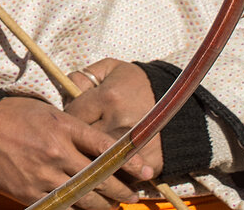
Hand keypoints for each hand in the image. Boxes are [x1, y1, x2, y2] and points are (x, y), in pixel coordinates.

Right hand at [0, 95, 153, 208]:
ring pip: (84, 197)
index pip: (104, 146)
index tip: (146, 170)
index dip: (128, 160)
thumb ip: (71, 128)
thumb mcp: (46, 111)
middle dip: (120, 188)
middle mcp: (56, 152)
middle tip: (132, 193)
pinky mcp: (30, 192)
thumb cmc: (10, 115)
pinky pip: (61, 206)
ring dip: (103, 204)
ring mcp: (43, 175)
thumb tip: (96, 144)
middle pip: (99, 176)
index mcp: (62, 127)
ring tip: (114, 206)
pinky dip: (76, 209)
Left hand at [64, 61, 161, 179]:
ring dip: (91, 164)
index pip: (72, 116)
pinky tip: (110, 170)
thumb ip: (84, 76)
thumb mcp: (111, 68)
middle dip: (75, 144)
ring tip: (88, 160)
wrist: (178, 101)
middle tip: (74, 144)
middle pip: (82, 142)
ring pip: (99, 163)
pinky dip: (114, 175)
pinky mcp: (148, 163)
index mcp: (108, 97)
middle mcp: (119, 122)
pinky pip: (121, 176)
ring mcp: (134, 145)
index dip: (67, 120)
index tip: (70, 123)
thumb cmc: (138, 83)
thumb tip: (65, 92)